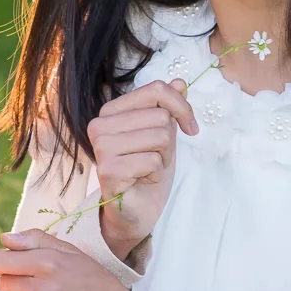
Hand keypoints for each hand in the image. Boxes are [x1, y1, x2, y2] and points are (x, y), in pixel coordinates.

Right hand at [88, 78, 196, 252]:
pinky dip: (156, 173)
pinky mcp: (108, 170)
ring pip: (160, 137)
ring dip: (163, 157)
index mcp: (110, 111)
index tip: (190, 126)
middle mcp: (99, 125)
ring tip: (148, 168)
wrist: (136, 209)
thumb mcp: (162, 133)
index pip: (155, 89)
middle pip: (161, 116)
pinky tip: (142, 180)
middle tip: (156, 157)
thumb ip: (167, 107)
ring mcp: (101, 147)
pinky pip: (152, 160)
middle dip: (169, 141)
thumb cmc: (146, 170)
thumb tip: (180, 81)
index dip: (181, 106)